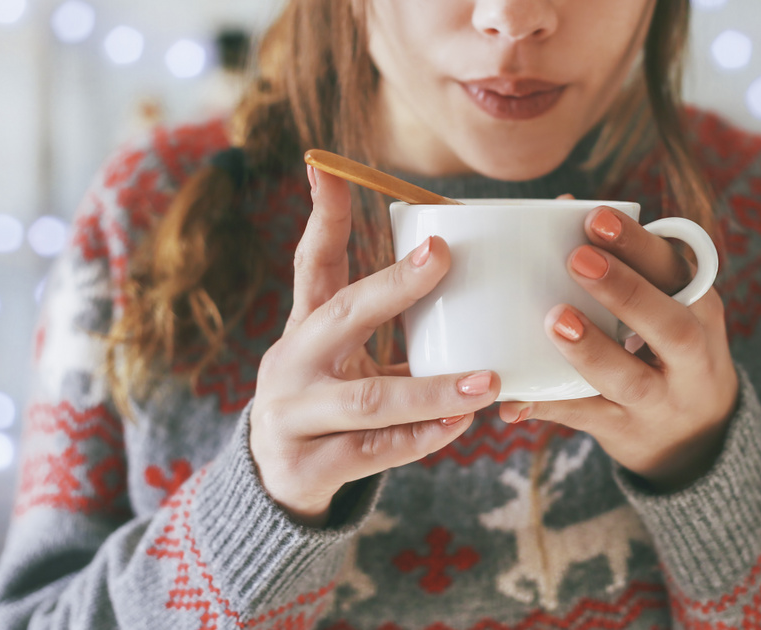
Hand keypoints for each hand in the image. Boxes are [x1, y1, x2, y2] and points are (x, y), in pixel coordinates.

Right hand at [249, 166, 499, 525]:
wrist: (273, 488)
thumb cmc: (331, 409)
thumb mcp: (346, 359)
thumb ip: (388, 326)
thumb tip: (464, 265)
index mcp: (305, 329)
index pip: (311, 264)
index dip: (322, 217)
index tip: (328, 167)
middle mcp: (291, 364)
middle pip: (341, 314)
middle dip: (393, 285)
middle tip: (444, 256)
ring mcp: (293, 416)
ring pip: (367, 400)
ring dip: (432, 389)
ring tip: (487, 381)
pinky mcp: (306, 467)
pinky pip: (372, 454)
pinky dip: (420, 440)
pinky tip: (459, 426)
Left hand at [498, 206, 738, 492]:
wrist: (698, 439)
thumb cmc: (666, 348)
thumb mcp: (669, 304)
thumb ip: (628, 263)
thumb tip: (562, 204)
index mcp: (698, 309)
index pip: (678, 272)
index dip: (640, 244)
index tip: (596, 217)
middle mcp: (691, 356)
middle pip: (670, 326)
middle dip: (626, 291)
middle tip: (577, 259)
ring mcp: (662, 401)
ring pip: (631, 379)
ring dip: (592, 350)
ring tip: (556, 320)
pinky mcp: (627, 433)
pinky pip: (586, 420)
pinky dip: (548, 407)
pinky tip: (514, 398)